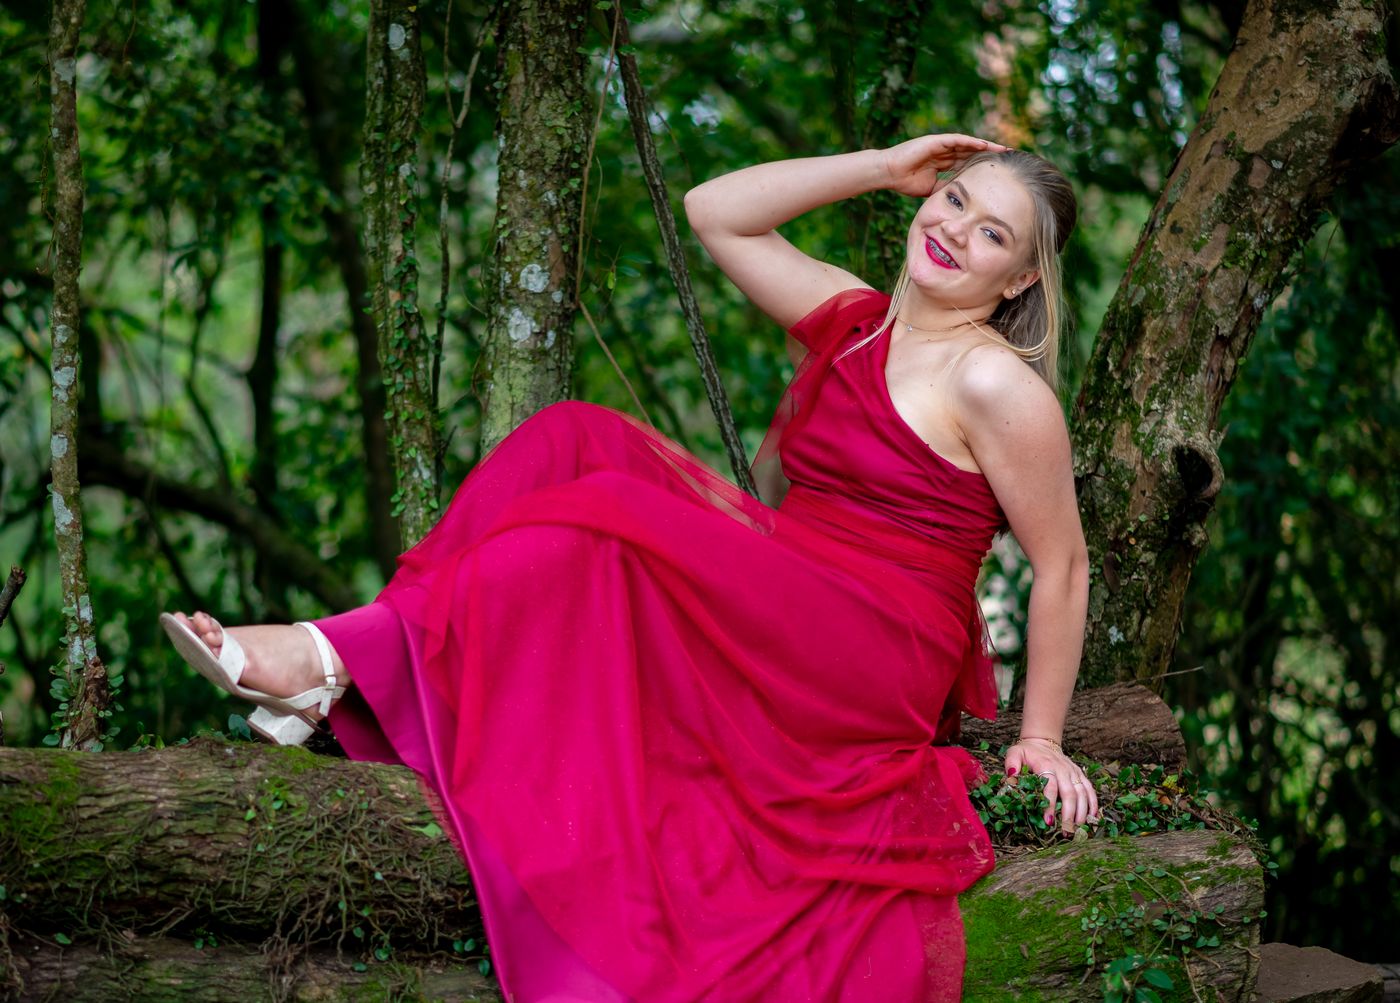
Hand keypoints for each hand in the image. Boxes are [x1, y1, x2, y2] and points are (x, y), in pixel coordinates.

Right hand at [879, 134, 1008, 197]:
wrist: (889, 173)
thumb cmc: (905, 182)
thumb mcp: (932, 188)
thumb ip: (946, 187)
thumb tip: (961, 195)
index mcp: (943, 162)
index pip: (967, 162)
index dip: (982, 166)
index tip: (997, 171)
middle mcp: (944, 152)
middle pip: (972, 152)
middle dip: (989, 155)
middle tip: (1008, 157)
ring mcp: (941, 145)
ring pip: (968, 144)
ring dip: (985, 146)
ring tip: (1002, 149)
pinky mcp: (936, 141)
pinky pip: (957, 140)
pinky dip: (970, 142)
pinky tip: (984, 145)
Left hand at [1004, 737, 1099, 833]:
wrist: (1042, 742)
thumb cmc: (1027, 752)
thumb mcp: (1014, 754)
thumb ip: (1011, 764)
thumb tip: (1011, 777)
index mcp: (1046, 764)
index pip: (1051, 786)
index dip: (1050, 804)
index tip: (1048, 821)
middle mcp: (1062, 769)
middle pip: (1070, 793)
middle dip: (1068, 814)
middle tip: (1065, 831)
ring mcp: (1073, 772)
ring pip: (1082, 793)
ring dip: (1081, 812)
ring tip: (1077, 829)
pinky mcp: (1079, 774)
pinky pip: (1089, 789)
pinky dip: (1093, 803)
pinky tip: (1092, 817)